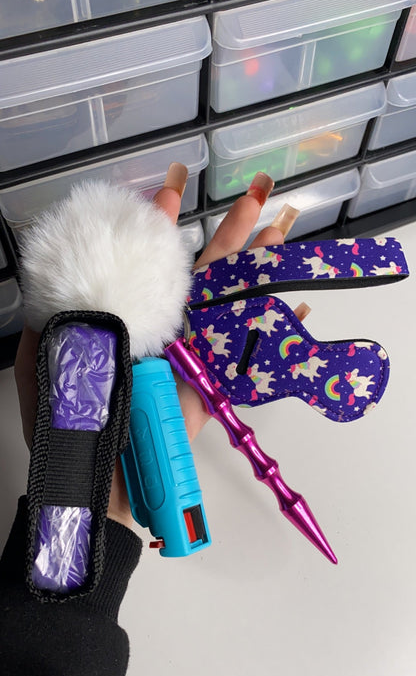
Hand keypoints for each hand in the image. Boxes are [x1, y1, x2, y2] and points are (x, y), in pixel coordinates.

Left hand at [14, 165, 285, 526]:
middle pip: (204, 274)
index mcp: (130, 323)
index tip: (168, 192)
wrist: (96, 483)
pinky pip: (247, 355)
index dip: (160, 230)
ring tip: (284, 229)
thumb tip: (56, 290)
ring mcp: (193, 359)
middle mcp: (166, 334)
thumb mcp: (46, 370)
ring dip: (260, 267)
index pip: (149, 266)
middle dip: (230, 231)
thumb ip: (51, 329)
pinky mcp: (211, 389)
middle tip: (258, 192)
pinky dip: (274, 329)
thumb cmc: (70, 429)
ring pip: (232, 303)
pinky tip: (296, 304)